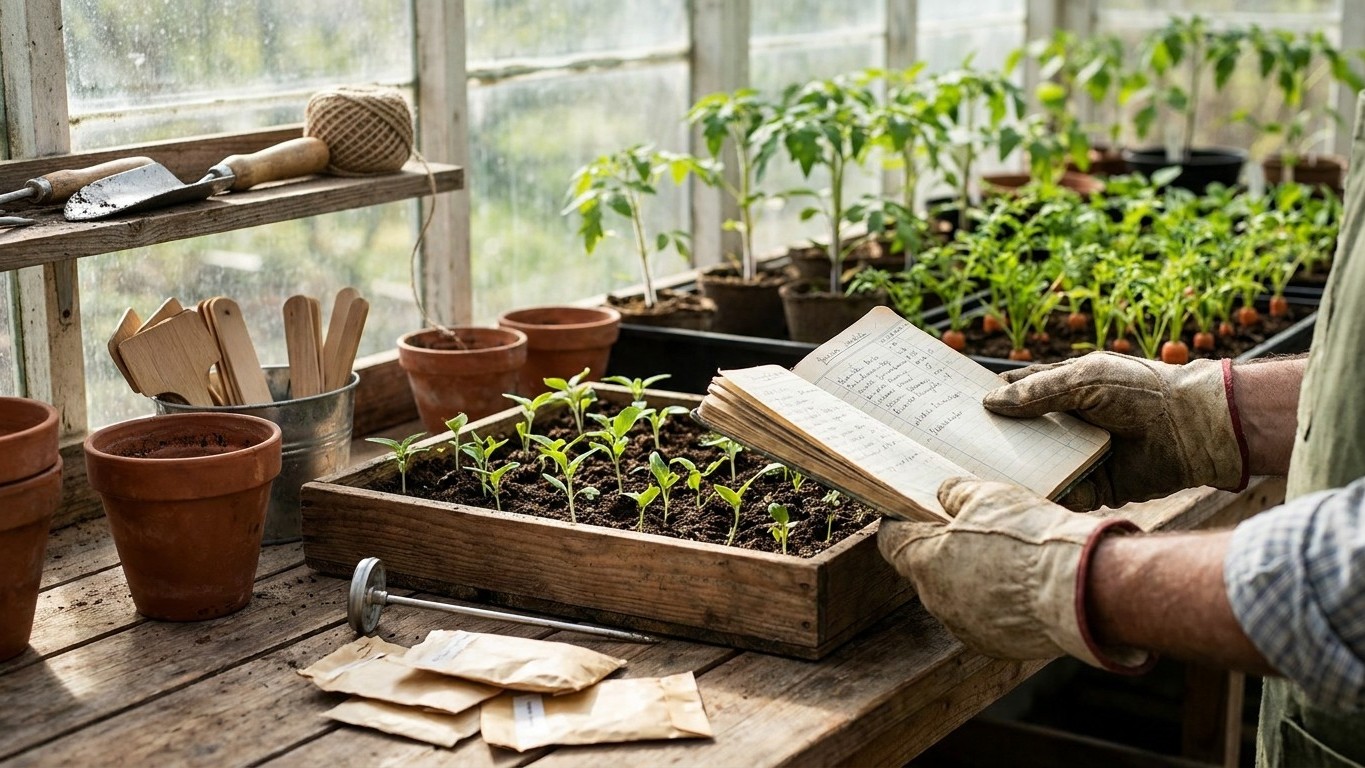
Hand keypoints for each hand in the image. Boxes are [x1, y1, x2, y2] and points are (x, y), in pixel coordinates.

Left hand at [878, 477, 1150, 670]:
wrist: (1080, 589)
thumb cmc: (1030, 538)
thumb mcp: (989, 496)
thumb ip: (956, 493)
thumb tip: (945, 495)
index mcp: (925, 561)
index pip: (892, 542)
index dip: (902, 525)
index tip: (914, 515)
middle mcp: (937, 600)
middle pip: (926, 570)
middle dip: (944, 552)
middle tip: (976, 533)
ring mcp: (964, 627)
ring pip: (956, 596)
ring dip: (972, 580)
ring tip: (1009, 561)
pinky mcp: (993, 646)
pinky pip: (984, 620)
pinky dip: (996, 605)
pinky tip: (1022, 589)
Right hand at [983, 352, 1246, 508]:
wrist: (1193, 429)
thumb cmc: (1141, 392)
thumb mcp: (1084, 380)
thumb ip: (1037, 392)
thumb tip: (990, 402)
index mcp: (1065, 390)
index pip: (1017, 394)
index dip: (990, 402)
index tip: (956, 411)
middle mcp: (1069, 424)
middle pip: (1021, 434)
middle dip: (995, 440)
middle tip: (957, 449)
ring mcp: (1080, 456)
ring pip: (1037, 465)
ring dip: (1014, 470)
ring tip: (976, 476)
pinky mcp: (1094, 487)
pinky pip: (1061, 492)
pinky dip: (1043, 494)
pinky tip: (1016, 497)